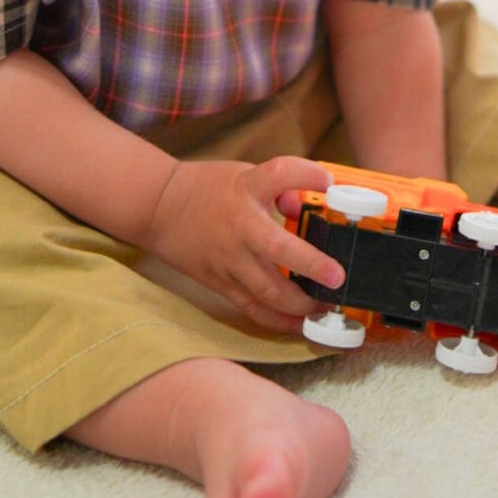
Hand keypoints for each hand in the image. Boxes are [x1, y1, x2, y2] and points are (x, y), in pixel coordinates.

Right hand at [144, 156, 346, 333]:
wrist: (160, 208)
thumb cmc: (206, 187)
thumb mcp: (244, 173)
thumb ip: (278, 189)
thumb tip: (306, 208)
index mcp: (246, 188)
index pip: (279, 174)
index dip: (305, 174)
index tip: (328, 180)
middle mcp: (239, 226)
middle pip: (278, 247)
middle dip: (311, 265)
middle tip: (337, 277)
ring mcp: (229, 259)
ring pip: (268, 290)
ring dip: (300, 303)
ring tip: (324, 306)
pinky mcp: (221, 282)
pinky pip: (252, 308)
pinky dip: (278, 320)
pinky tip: (300, 323)